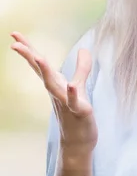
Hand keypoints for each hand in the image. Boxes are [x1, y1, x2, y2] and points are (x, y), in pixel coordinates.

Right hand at [10, 32, 97, 157]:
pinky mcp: (79, 110)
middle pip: (41, 71)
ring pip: (53, 86)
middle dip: (29, 57)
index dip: (28, 49)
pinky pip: (75, 101)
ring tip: (39, 58)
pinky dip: (73, 94)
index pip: (38, 63)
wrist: (78, 141)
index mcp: (55, 83)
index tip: (14, 33)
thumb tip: (84, 49)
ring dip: (46, 72)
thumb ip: (82, 68)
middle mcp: (56, 91)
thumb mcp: (80, 87)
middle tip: (14, 43)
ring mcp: (66, 101)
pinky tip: (72, 86)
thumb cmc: (76, 113)